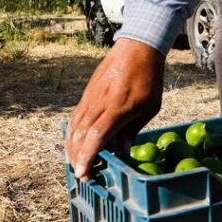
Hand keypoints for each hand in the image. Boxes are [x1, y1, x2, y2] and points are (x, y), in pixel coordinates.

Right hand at [65, 38, 164, 180]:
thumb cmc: (149, 79)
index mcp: (116, 109)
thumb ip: (133, 129)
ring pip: (73, 126)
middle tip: (80, 173)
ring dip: (71, 147)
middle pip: (80, 135)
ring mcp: (90, 98)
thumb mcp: (150, 107)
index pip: (95, 137)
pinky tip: (73, 141)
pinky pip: (75, 116)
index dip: (87, 157)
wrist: (137, 48)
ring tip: (74, 162)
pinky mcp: (87, 93)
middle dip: (76, 157)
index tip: (83, 172)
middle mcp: (98, 104)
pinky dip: (71, 132)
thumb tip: (122, 151)